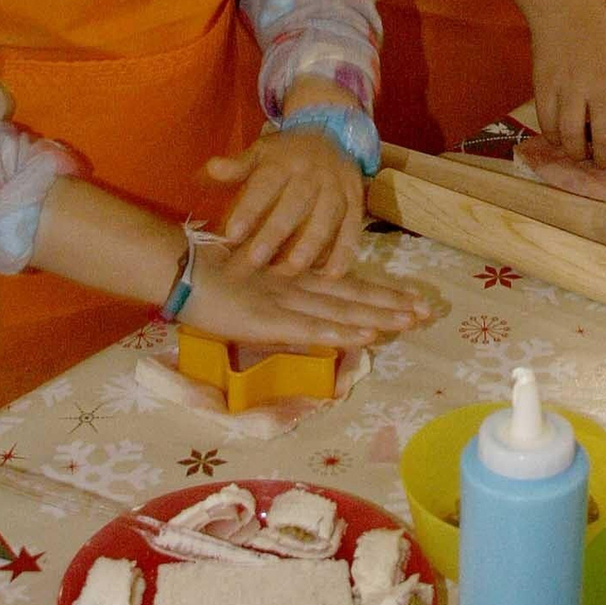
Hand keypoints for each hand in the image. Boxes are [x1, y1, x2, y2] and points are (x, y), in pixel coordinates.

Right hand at [182, 245, 428, 349]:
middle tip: (426, 311)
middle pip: (353, 297)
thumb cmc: (209, 275)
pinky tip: (365, 336)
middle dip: (391, 305)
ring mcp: (285, 302)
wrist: (179, 268)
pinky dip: (340, 333)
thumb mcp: (252, 285)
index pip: (347, 286)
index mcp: (295, 278)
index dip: (381, 293)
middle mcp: (298, 287)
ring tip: (409, 321)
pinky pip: (311, 329)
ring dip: (377, 317)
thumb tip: (306, 310)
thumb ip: (278, 296)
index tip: (412, 299)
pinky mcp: (269, 320)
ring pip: (340, 311)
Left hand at [206, 101, 365, 276]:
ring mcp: (337, 188)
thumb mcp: (260, 152)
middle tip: (255, 260)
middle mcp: (312, 173)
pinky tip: (329, 274)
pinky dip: (344, 252)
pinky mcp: (355, 203)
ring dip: (310, 245)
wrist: (329, 134)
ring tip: (292, 269)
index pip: (265, 185)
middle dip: (275, 233)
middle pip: (294, 205)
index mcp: (284, 161)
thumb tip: (211, 168)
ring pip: (326, 218)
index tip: (232, 234)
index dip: (249, 209)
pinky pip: (352, 228)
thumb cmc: (285, 153)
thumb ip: (237, 166)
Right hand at [531, 0, 605, 168]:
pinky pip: (548, 127)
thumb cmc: (605, 33)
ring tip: (583, 152)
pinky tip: (562, 136)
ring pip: (574, 139)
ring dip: (580, 154)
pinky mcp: (544, 88)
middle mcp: (599, 87)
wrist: (565, 8)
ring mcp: (569, 88)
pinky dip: (556, 139)